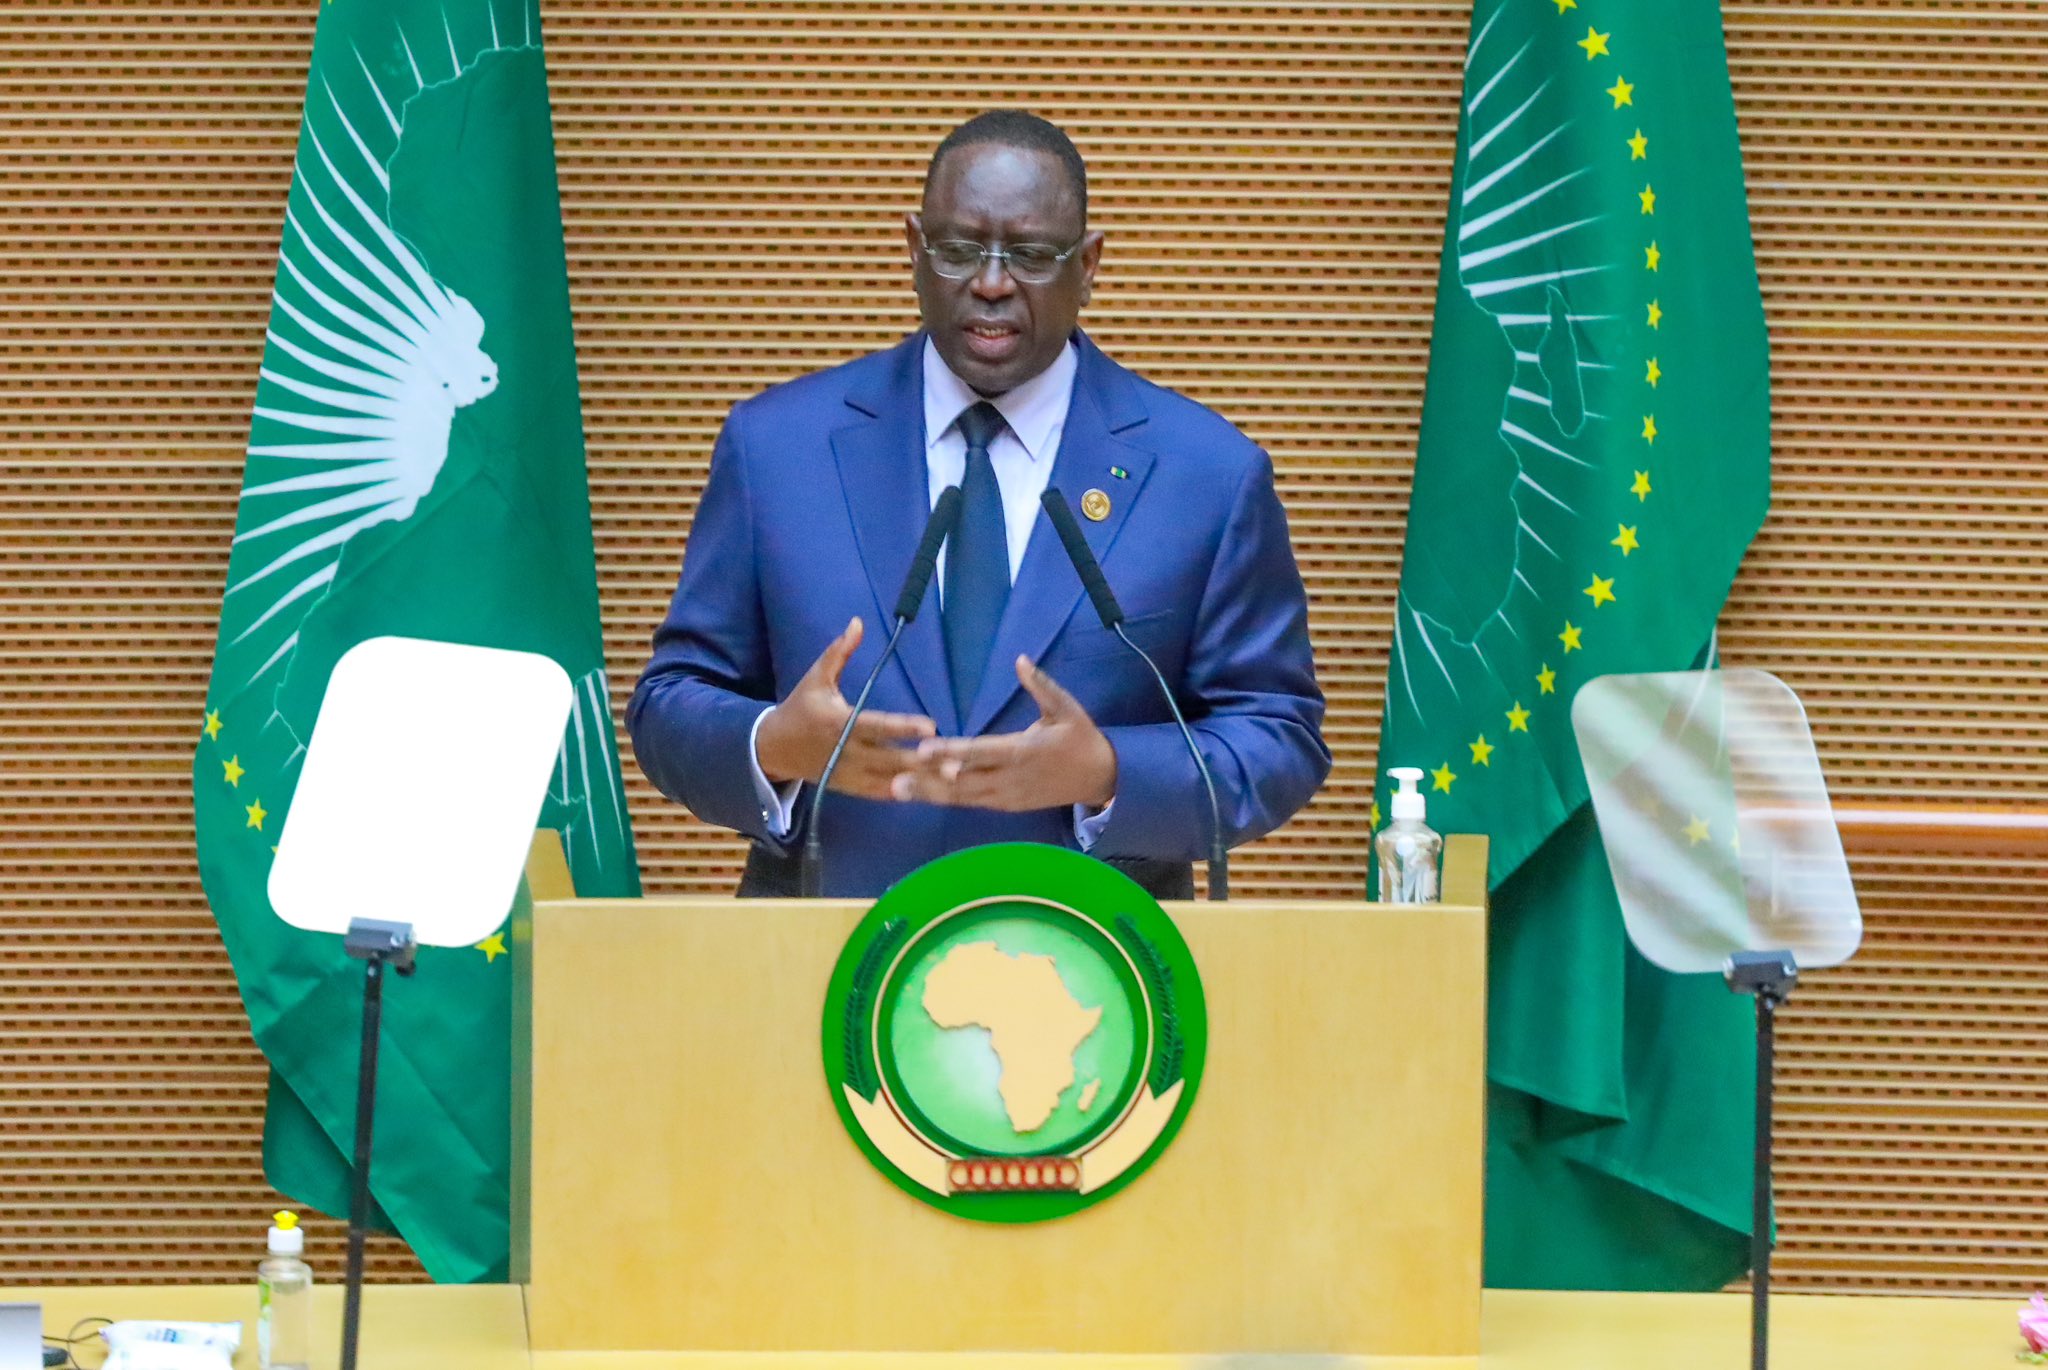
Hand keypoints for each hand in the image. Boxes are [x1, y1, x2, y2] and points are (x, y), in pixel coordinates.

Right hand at [755, 616, 935, 798]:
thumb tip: (858, 622)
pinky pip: (877, 793)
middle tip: (954, 761)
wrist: (772, 748)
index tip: (931, 726)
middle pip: (888, 758)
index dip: (903, 727)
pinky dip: (902, 793)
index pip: (876, 725)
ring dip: (919, 780)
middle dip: (921, 761)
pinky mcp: (847, 787)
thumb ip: (839, 653)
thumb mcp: (816, 678)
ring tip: (951, 778)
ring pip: (888, 780)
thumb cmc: (799, 708)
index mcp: (838, 722)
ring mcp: (846, 773)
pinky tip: (928, 790)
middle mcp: (845, 751)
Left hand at [889, 656, 1116, 811]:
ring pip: (964, 798)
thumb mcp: (1065, 707)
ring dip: (931, 794)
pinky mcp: (1007, 806)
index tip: (924, 749)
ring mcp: (1008, 797)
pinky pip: (973, 803)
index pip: (980, 752)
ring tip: (899, 790)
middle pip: (964, 782)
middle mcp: (1011, 779)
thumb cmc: (1080, 737)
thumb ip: (1041, 685)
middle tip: (895, 781)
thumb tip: (1019, 659)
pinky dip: (948, 799)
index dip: (951, 751)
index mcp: (1023, 751)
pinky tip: (923, 794)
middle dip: (929, 782)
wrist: (1100, 778)